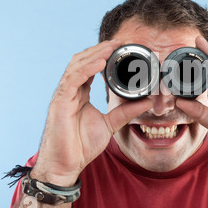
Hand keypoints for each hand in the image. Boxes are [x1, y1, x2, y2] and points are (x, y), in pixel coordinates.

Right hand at [32, 40, 151, 185]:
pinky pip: (73, 80)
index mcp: (80, 93)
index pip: (90, 67)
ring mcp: (63, 95)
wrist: (66, 165)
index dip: (103, 54)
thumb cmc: (81, 145)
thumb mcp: (110, 124)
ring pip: (77, 65)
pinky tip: (100, 62)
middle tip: (119, 42)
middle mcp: (70, 90)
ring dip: (95, 53)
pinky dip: (87, 69)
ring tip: (112, 47)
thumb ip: (127, 112)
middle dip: (100, 49)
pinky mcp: (60, 102)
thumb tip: (147, 102)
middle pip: (83, 61)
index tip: (121, 47)